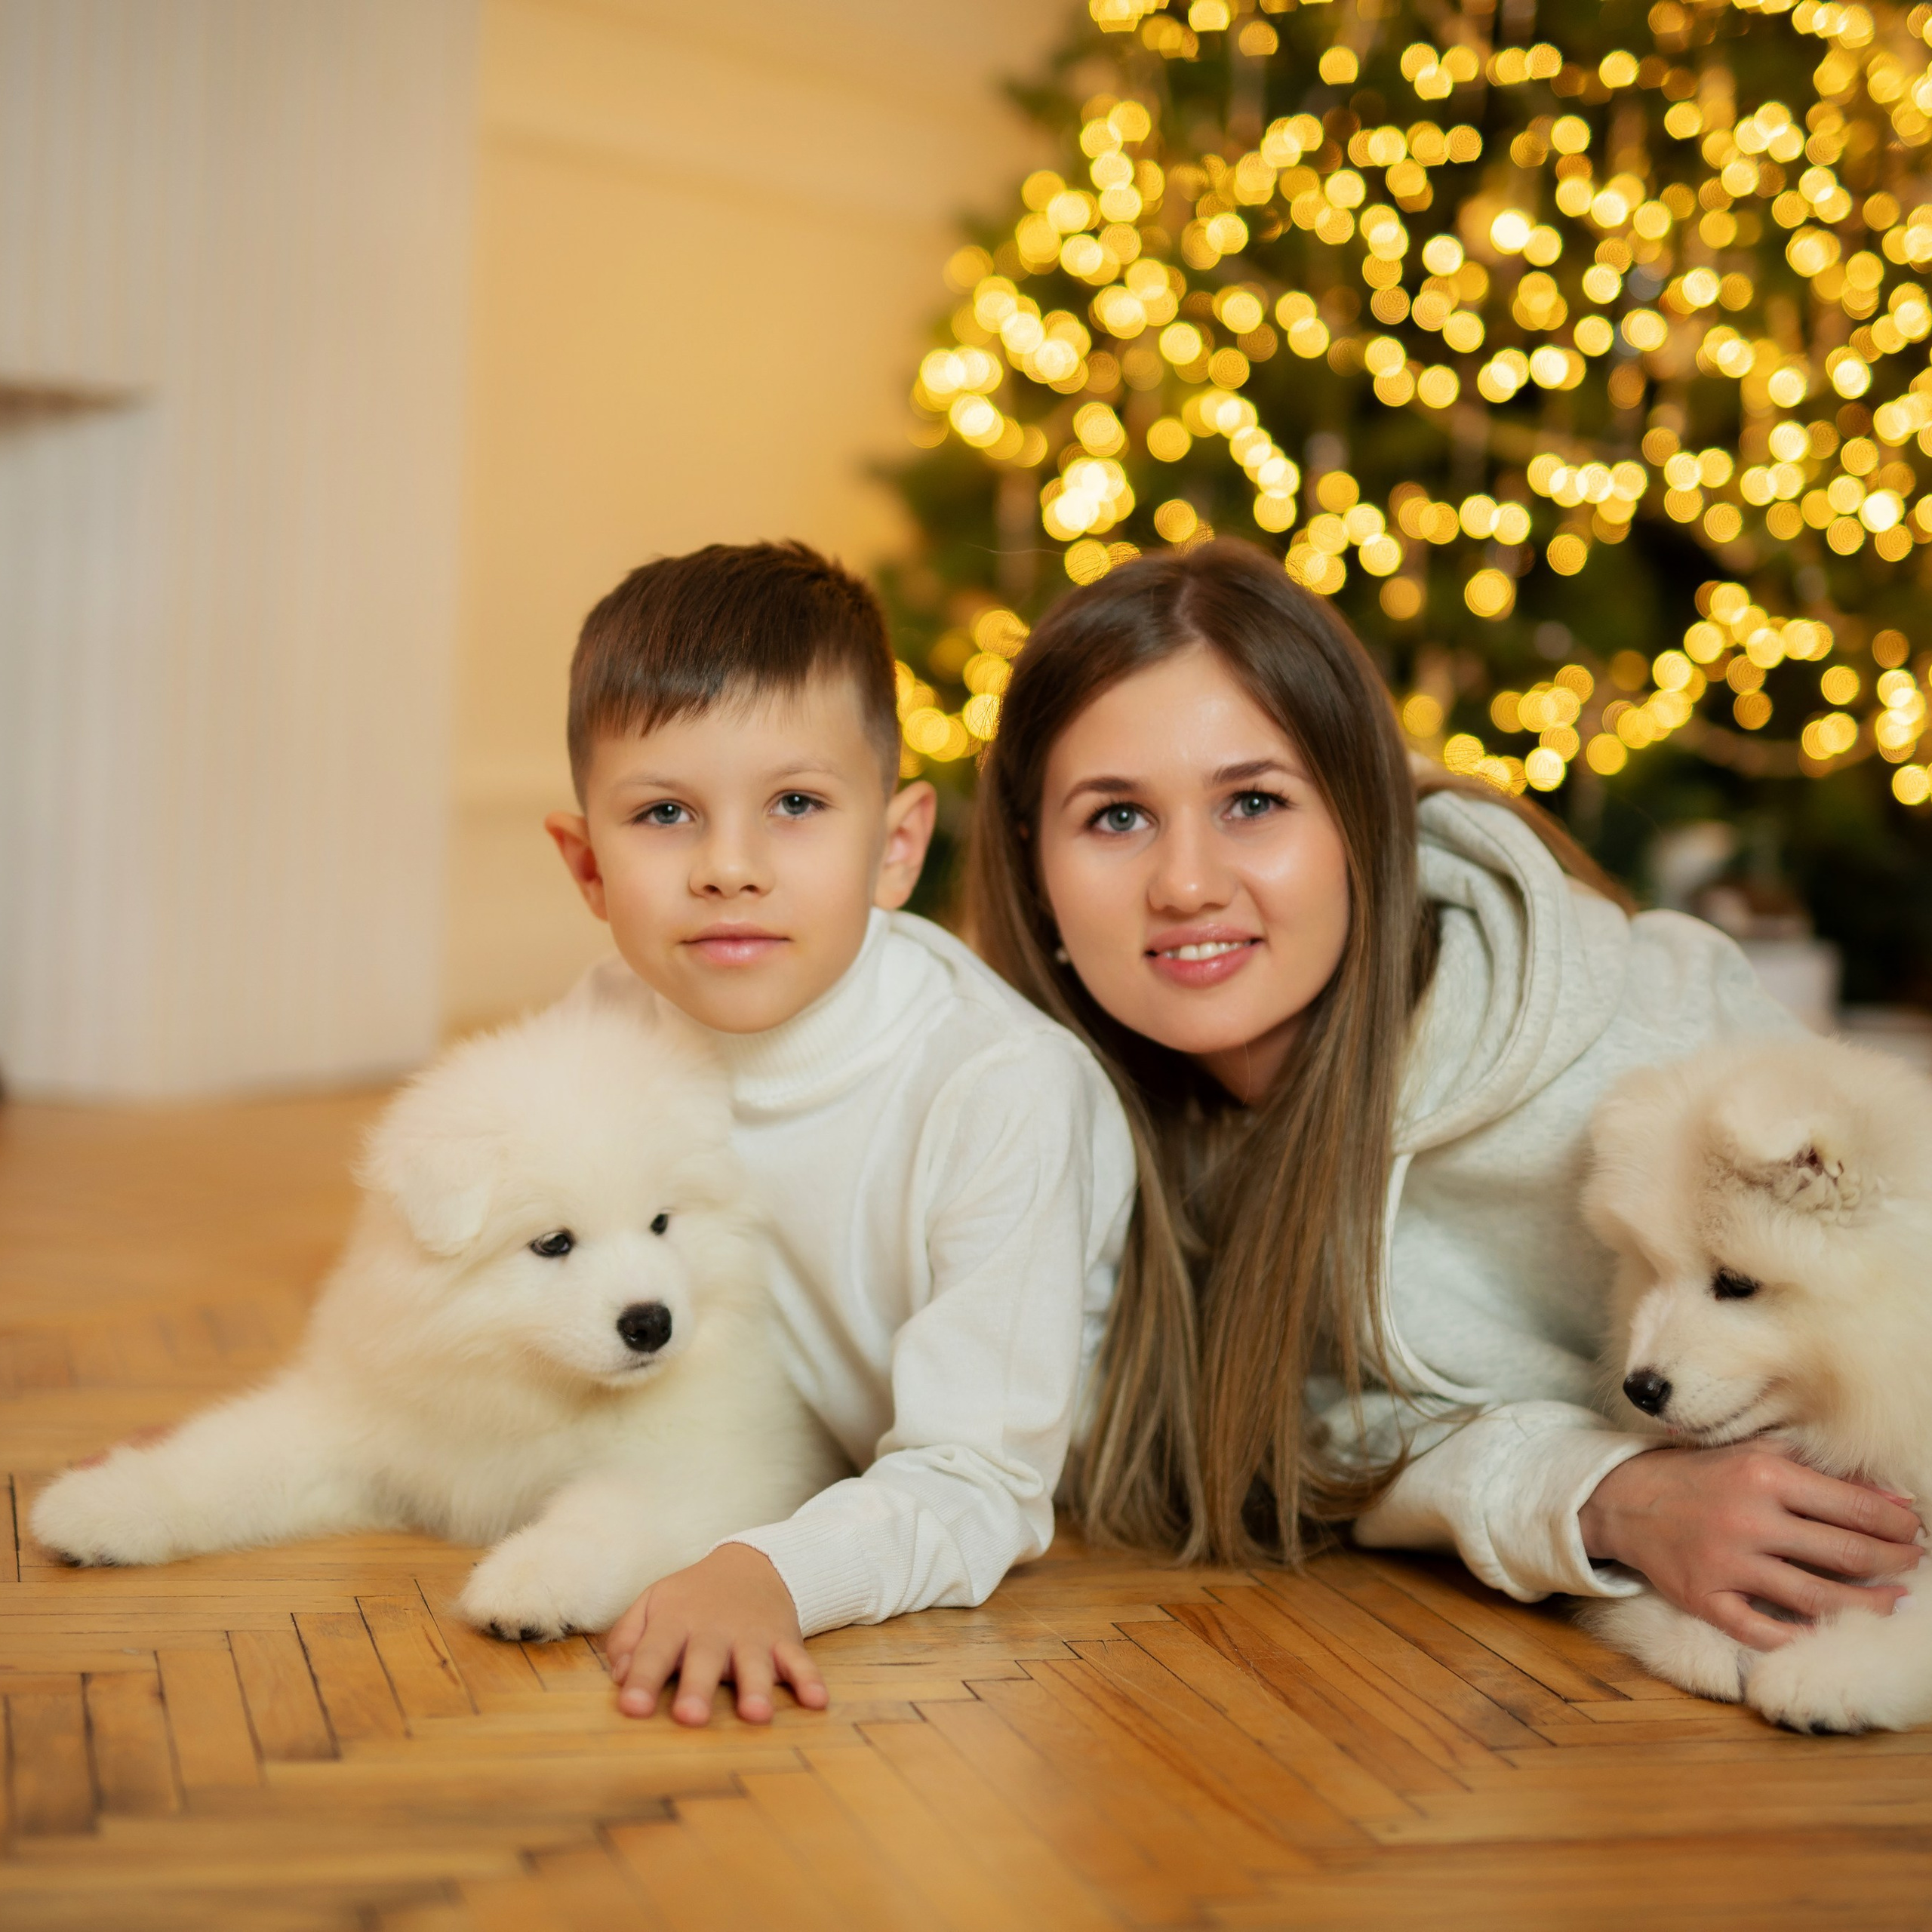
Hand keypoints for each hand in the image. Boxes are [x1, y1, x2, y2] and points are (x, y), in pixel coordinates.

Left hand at [602, 1543, 824, 1725]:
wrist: (753, 1563)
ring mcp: (753, 1635)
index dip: (643, 1680)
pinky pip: (800, 1661)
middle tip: (690, 1718)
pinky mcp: (784, 1640)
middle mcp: (714, 1629)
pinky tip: (817, 1701)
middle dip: (697, 1688)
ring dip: (756, 1688)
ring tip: (756, 1715)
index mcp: (675, 1622)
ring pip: (755, 1663)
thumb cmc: (692, 1598)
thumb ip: (628, 1639)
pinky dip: (810, 1679)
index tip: (632, 1709)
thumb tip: (619, 1677)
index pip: (654, 1652)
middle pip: (704, 1659)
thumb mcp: (652, 1605)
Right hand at [1580, 1442, 1924, 1649]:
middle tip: (1915, 1563)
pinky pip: (1762, 1631)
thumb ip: (1816, 1470)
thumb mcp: (1753, 1453)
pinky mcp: (1705, 1599)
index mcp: (1762, 1474)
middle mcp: (1747, 1519)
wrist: (1625, 1500)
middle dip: (1891, 1561)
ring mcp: (1725, 1564)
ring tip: (1894, 1602)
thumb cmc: (1700, 1475)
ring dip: (1866, 1605)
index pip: (1849, 1504)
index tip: (1914, 1528)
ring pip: (1815, 1599)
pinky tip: (1827, 1631)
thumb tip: (1887, 1498)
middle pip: (1842, 1552)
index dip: (1893, 1521)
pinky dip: (1799, 1637)